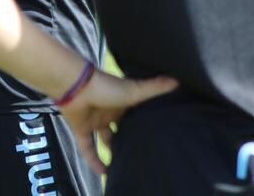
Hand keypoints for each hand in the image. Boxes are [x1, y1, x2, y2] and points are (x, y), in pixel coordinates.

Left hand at [59, 71, 178, 174]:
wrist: (75, 86)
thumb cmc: (106, 86)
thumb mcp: (135, 90)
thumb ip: (154, 88)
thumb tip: (178, 80)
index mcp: (122, 102)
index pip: (135, 114)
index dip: (143, 124)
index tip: (155, 135)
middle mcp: (109, 111)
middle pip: (121, 129)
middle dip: (128, 139)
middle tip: (141, 153)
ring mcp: (94, 120)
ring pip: (106, 139)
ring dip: (113, 151)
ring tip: (125, 165)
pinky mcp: (81, 128)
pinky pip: (88, 148)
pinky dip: (94, 161)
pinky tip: (104, 173)